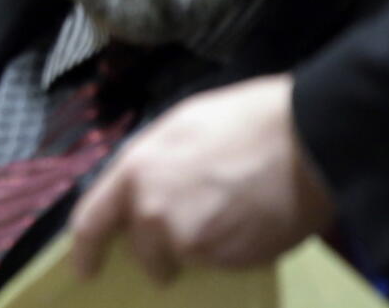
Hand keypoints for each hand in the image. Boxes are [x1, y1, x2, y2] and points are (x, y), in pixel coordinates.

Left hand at [68, 74, 333, 282]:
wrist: (304, 141)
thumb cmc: (242, 120)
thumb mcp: (179, 127)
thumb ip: (150, 165)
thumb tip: (141, 190)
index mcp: (135, 172)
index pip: (91, 223)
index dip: (84, 250)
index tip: (84, 268)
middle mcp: (153, 214)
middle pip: (141, 250)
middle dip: (157, 247)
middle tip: (188, 226)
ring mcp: (190, 242)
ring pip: (183, 256)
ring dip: (198, 246)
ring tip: (229, 213)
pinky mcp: (226, 262)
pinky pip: (218, 263)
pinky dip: (228, 250)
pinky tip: (249, 221)